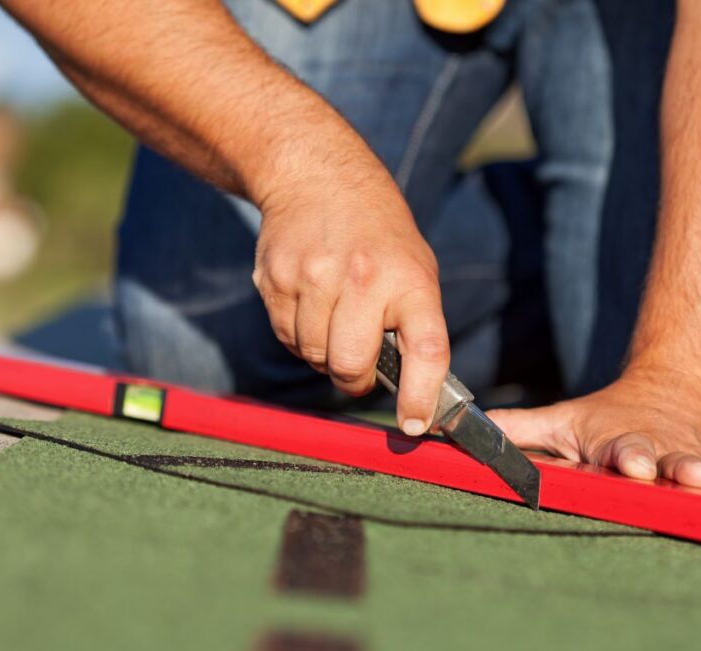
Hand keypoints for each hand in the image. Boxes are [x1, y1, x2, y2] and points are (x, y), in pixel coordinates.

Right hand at [251, 122, 448, 436]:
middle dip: (354, 378)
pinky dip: (299, 334)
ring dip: (324, 353)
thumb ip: (414, 326)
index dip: (421, 396)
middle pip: (349, 366)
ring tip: (335, 316)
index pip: (426, 349)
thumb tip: (417, 400)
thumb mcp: (415, 268)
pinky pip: (286, 337)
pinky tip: (310, 302)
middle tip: (359, 365)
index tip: (415, 424)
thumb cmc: (379, 236)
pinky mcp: (274, 278)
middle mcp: (364, 278)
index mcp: (411, 280)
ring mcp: (314, 276)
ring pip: (314, 356)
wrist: (318, 175)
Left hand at [488, 365, 700, 490]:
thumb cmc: (612, 418)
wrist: (683, 388)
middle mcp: (659, 452)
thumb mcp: (567, 420)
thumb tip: (458, 432)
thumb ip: (520, 429)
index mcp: (619, 442)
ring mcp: (692, 465)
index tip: (627, 463)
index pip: (621, 450)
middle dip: (665, 467)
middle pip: (663, 462)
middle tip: (669, 471)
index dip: (625, 457)